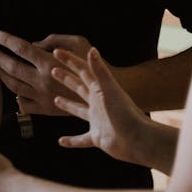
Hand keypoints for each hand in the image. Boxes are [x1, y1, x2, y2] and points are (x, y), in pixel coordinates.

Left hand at [0, 30, 91, 114]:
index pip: (20, 48)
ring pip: (13, 87)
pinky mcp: (45, 110)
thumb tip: (33, 45)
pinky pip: (22, 104)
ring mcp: (42, 96)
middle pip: (11, 67)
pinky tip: (14, 90)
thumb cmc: (93, 63)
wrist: (106, 94)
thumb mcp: (78, 41)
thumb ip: (53, 40)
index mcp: (49, 62)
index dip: (6, 39)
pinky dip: (15, 97)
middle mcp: (42, 80)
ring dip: (1, 75)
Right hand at [52, 47, 151, 163]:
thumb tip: (91, 49)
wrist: (138, 139)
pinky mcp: (97, 136)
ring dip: (68, 105)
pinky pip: (81, 139)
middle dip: (66, 79)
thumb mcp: (110, 90)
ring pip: (79, 110)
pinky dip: (72, 141)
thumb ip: (100, 71)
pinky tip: (61, 142)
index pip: (83, 70)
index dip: (70, 60)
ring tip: (56, 100)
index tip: (56, 51)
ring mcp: (98, 120)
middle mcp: (98, 103)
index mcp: (100, 90)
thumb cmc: (125, 113)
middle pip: (79, 87)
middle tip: (53, 70)